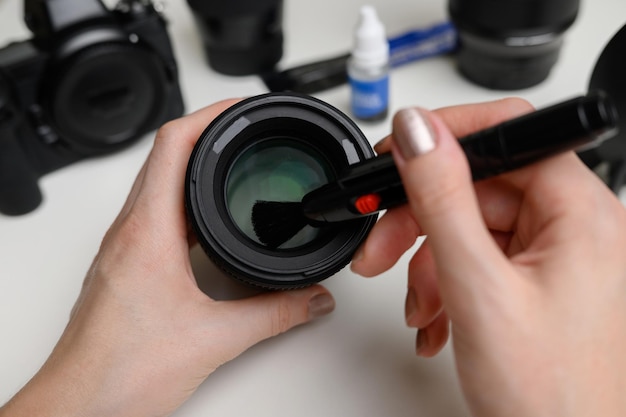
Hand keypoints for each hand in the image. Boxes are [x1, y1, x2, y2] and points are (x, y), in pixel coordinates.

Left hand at [0, 101, 334, 416]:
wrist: (80, 404)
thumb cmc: (121, 371)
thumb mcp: (215, 338)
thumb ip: (275, 314)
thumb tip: (313, 299)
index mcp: (148, 231)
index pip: (174, 145)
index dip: (210, 115)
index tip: (241, 107)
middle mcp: (129, 231)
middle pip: (165, 155)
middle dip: (208, 133)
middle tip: (243, 128)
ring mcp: (123, 246)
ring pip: (157, 183)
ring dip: (194, 166)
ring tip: (231, 163)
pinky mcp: (124, 264)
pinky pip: (154, 212)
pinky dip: (184, 200)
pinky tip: (207, 219)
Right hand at [351, 99, 625, 416]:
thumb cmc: (550, 396)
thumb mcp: (477, 287)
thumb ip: (442, 199)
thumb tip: (418, 131)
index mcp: (581, 214)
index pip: (509, 133)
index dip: (446, 135)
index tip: (399, 152)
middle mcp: (574, 228)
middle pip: (478, 186)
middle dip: (420, 220)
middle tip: (380, 246)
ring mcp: (554, 257)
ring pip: (470, 227)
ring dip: (428, 262)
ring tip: (418, 306)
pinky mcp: (534, 282)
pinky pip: (477, 258)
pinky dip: (445, 283)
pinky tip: (436, 318)